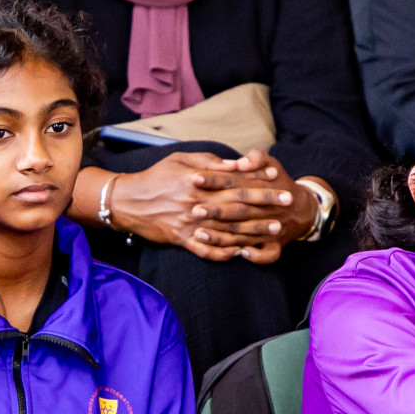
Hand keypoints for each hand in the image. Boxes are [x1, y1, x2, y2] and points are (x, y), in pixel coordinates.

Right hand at [105, 152, 309, 263]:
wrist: (127, 201)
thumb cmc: (155, 176)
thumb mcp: (181, 159)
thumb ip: (211, 162)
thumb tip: (237, 163)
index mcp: (199, 182)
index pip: (236, 181)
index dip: (259, 181)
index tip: (279, 178)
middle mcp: (198, 204)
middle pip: (238, 207)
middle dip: (265, 208)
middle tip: (287, 208)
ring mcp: (191, 225)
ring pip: (228, 231)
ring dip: (253, 232)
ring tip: (273, 232)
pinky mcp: (182, 240)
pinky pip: (206, 251)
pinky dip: (224, 254)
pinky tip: (241, 254)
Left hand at [192, 151, 322, 263]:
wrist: (301, 209)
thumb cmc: (279, 183)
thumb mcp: (271, 164)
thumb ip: (257, 158)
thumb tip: (241, 162)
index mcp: (261, 188)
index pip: (234, 182)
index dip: (215, 180)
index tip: (195, 178)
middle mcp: (265, 210)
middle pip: (237, 210)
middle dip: (215, 210)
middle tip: (193, 209)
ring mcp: (271, 230)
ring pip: (245, 235)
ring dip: (222, 236)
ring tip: (198, 234)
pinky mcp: (276, 245)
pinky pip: (268, 255)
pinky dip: (256, 256)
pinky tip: (240, 254)